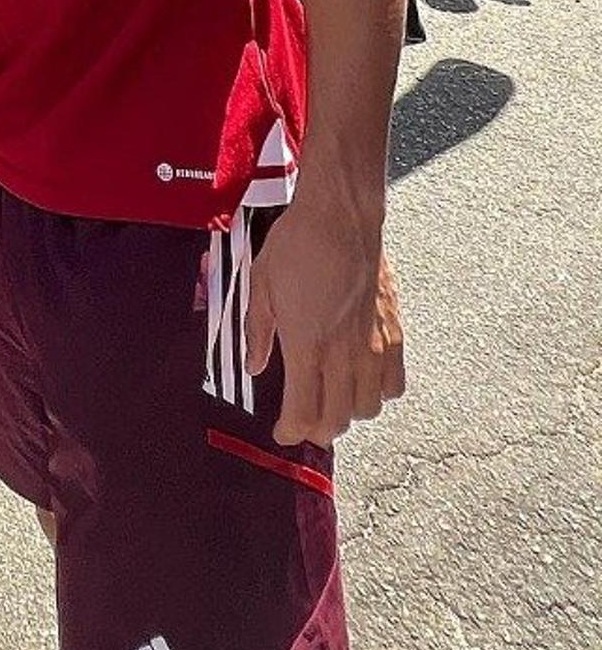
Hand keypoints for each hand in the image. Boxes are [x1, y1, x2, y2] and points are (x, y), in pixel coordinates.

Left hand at [246, 204, 404, 448]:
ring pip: (368, 408)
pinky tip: (363, 382)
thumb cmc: (296, 246)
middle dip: (317, 430)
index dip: (291, 431)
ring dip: (348, 414)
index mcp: (306, 345)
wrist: (341, 217)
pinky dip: (380, 394)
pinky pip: (395, 384)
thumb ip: (257, 332)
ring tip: (331, 401)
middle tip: (303, 422)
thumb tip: (254, 366)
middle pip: (337, 419)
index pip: (302, 412)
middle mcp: (344, 353)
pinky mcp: (394, 333)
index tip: (282, 432)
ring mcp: (373, 345)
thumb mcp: (260, 286)